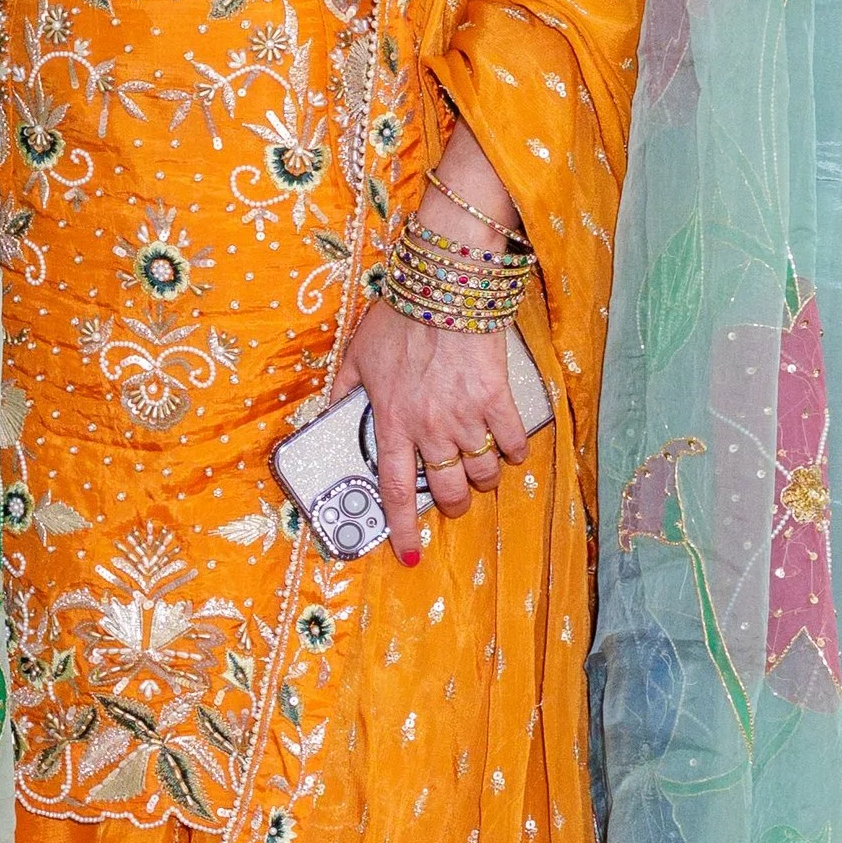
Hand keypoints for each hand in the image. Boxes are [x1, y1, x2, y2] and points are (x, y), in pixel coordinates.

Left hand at [328, 301, 530, 565]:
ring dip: (484, 479)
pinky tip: (510, 449)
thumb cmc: (399, 319)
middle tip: (457, 500)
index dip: (402, 528)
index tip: (409, 554)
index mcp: (391, 422)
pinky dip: (513, 452)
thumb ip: (342, 389)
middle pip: (447, 490)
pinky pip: (512, 442)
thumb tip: (328, 412)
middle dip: (455, 504)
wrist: (443, 288)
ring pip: (481, 472)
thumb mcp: (356, 355)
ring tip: (482, 470)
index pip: (394, 490)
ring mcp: (465, 416)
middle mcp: (428, 428)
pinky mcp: (496, 399)